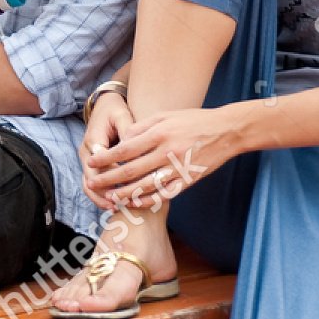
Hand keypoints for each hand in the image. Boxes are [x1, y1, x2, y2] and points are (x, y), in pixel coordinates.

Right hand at [79, 90, 132, 209]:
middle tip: (121, 202)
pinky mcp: (91, 166)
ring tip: (116, 208)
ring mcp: (87, 161)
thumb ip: (128, 130)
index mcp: (93, 139)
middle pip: (91, 177)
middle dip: (105, 191)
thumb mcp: (121, 115)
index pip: (101, 161)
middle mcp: (86, 152)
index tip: (130, 184)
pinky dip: (101, 196)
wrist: (103, 107)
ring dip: (100, 197)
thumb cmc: (115, 111)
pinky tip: (114, 204)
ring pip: (88, 184)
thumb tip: (134, 145)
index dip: (114, 174)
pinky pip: (92, 184)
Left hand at [84, 104, 246, 206]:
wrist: (227, 130)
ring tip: (110, 197)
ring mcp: (179, 168)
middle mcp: (167, 152)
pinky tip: (136, 202)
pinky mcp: (189, 180)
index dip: (105, 158)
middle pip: (131, 170)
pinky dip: (149, 200)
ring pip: (146, 186)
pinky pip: (166, 194)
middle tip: (92, 184)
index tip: (91, 162)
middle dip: (108, 179)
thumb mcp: (165, 115)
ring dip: (125, 194)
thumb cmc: (193, 120)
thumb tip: (120, 140)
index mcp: (159, 133)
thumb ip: (142, 127)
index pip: (125, 149)